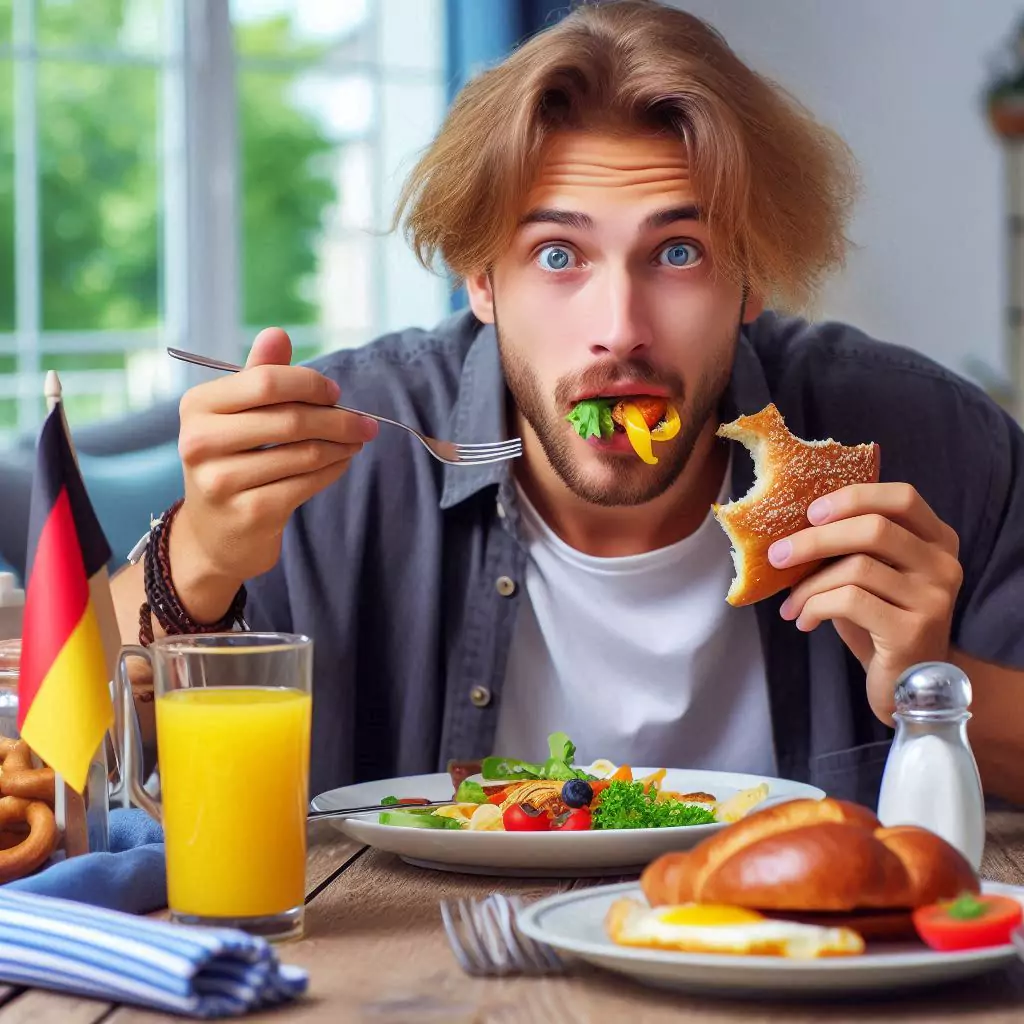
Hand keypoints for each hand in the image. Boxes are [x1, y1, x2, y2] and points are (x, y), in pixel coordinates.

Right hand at [174, 327, 377, 592]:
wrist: (214, 533)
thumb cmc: (232, 461)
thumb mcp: (236, 415)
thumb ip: (259, 375)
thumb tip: (278, 334)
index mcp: (198, 406)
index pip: (266, 381)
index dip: (309, 384)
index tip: (335, 393)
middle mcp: (201, 442)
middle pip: (290, 418)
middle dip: (338, 418)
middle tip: (365, 423)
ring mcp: (222, 481)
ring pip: (304, 453)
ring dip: (342, 444)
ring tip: (357, 441)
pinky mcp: (249, 512)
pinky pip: (307, 483)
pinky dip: (333, 469)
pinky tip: (341, 462)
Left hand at [767, 483, 963, 721]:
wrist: (905, 686)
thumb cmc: (879, 622)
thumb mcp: (870, 577)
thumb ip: (851, 547)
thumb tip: (792, 526)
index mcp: (937, 541)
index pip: (902, 498)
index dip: (854, 497)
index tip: (810, 512)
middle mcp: (943, 565)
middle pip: (874, 529)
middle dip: (815, 539)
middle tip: (778, 555)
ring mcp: (934, 599)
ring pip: (857, 568)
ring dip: (808, 585)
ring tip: (790, 604)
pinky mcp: (914, 631)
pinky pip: (850, 602)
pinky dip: (815, 607)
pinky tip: (805, 622)